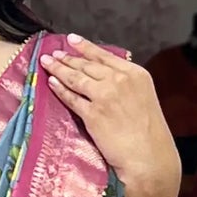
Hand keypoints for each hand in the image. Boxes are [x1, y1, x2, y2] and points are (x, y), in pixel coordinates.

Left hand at [38, 38, 180, 196]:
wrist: (148, 157)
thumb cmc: (149, 133)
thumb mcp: (144, 97)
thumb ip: (127, 84)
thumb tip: (108, 78)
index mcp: (135, 74)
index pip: (105, 56)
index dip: (85, 47)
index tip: (72, 40)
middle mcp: (119, 80)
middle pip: (87, 65)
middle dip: (68, 57)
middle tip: (54, 53)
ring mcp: (105, 96)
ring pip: (76, 77)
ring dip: (59, 68)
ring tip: (47, 62)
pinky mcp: (92, 114)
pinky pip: (72, 98)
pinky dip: (60, 89)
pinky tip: (52, 82)